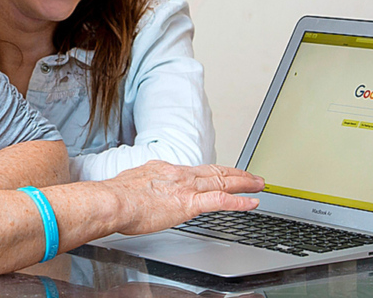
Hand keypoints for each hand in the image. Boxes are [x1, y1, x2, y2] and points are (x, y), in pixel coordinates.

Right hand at [101, 161, 263, 235]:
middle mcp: (179, 175)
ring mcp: (186, 188)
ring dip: (244, 183)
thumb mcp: (131, 182)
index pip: (196, 170)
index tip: (222, 173)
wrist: (113, 201)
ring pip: (222, 181)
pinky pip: (220, 201)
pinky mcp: (188, 203)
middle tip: (252, 176)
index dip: (213, 171)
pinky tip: (252, 202)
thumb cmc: (116, 196)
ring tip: (259, 184)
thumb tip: (141, 188)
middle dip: (236, 173)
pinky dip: (239, 201)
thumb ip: (142, 183)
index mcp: (165, 170)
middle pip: (215, 171)